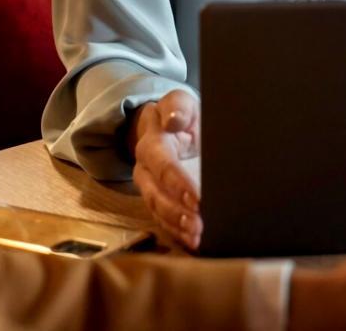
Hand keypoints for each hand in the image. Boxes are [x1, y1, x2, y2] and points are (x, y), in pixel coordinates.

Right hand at [130, 90, 201, 247]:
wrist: (169, 126)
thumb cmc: (180, 116)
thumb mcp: (180, 102)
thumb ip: (178, 106)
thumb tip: (173, 121)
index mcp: (152, 144)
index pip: (163, 165)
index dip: (178, 183)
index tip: (198, 198)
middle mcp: (146, 170)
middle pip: (156, 195)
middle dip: (177, 212)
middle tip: (199, 224)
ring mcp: (150, 189)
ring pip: (158, 212)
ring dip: (178, 227)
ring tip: (198, 237)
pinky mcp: (159, 202)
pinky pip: (165, 222)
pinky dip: (179, 234)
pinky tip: (195, 242)